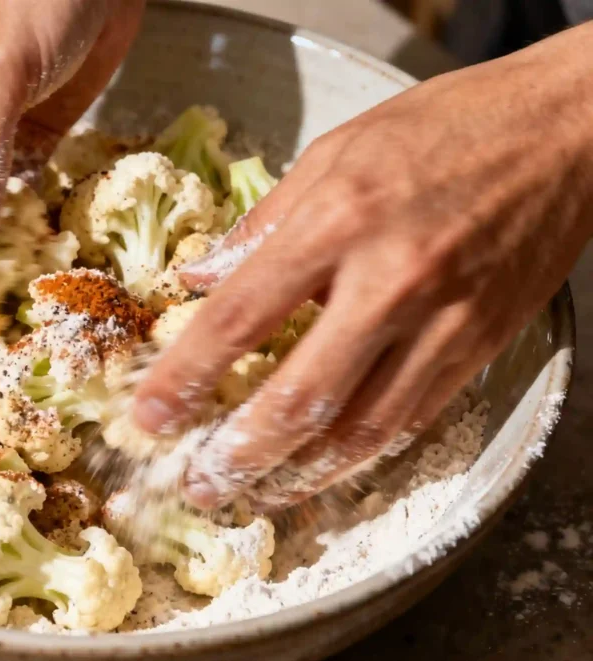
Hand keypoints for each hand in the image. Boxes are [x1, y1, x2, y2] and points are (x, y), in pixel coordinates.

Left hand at [133, 22, 592, 509]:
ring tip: (250, 495)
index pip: (239, 318)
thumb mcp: (334, 151)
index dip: (185, 378)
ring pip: (359, 430)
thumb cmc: (446, 127)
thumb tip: (197, 279)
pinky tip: (320, 471)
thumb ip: (259, 224)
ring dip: (296, 474)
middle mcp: (389, 282)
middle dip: (238, 454)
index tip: (147, 418)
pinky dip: (358, 457)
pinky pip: (409, 422)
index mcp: (339, 221)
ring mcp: (442, 323)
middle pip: (299, 398)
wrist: (568, 132)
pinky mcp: (478, 348)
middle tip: (199, 485)